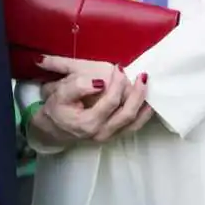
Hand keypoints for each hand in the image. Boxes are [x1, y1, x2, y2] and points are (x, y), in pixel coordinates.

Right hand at [31, 57, 154, 144]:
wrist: (55, 128)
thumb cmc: (57, 108)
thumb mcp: (59, 94)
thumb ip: (77, 86)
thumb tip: (99, 81)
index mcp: (88, 123)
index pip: (110, 103)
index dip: (117, 84)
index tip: (118, 67)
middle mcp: (102, 133)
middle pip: (127, 114)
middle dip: (136, 93)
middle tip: (141, 75)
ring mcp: (110, 136)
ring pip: (134, 122)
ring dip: (143, 103)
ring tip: (147, 84)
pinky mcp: (115, 135)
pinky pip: (134, 127)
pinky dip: (144, 114)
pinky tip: (149, 101)